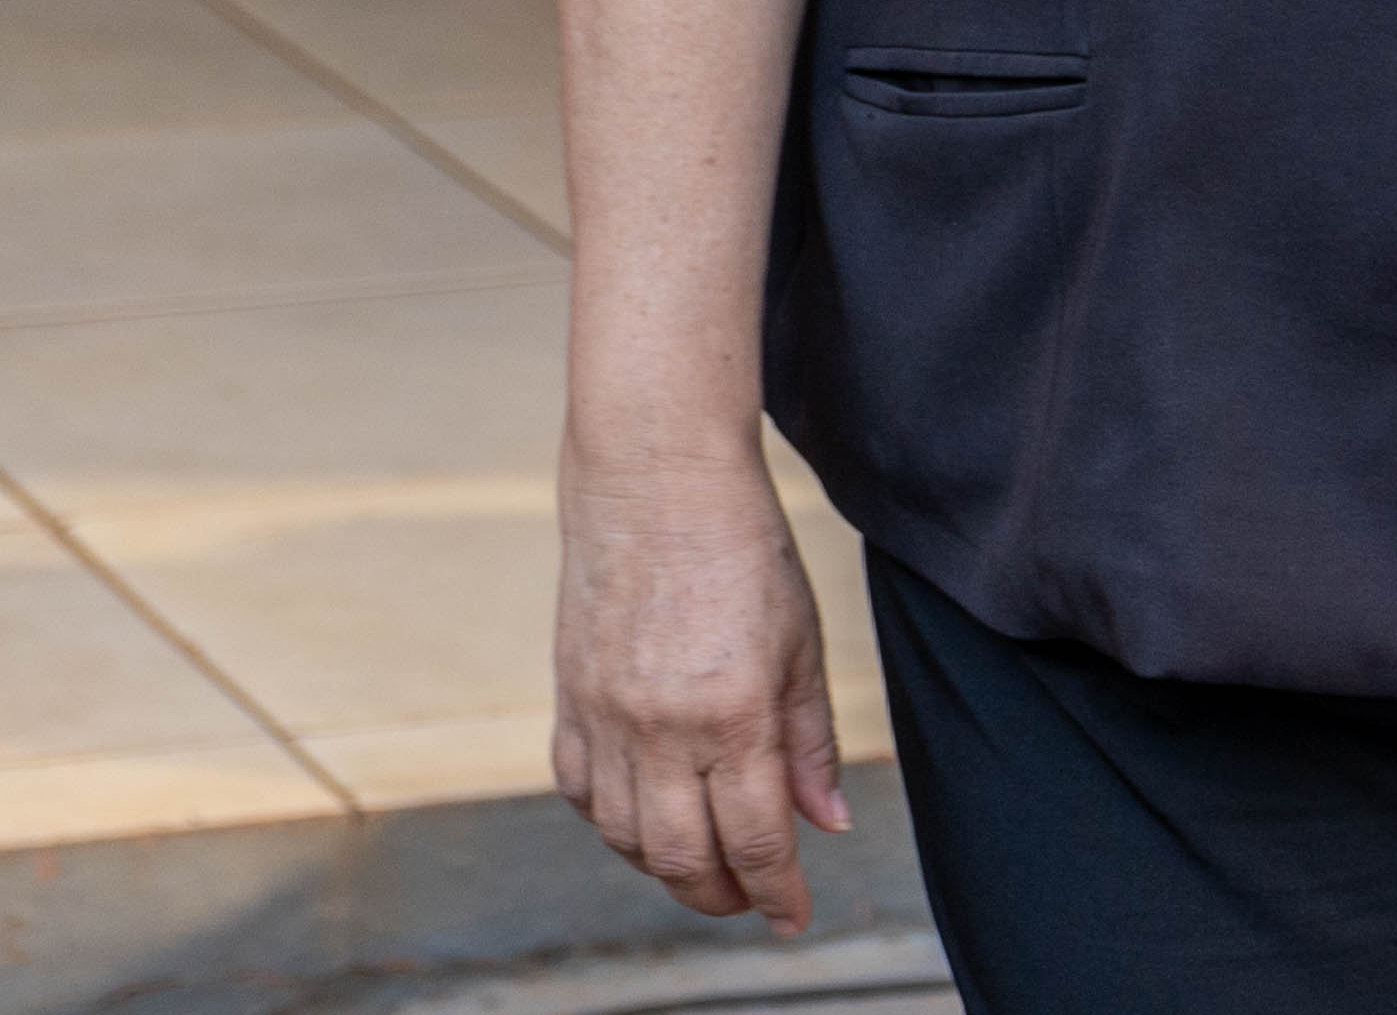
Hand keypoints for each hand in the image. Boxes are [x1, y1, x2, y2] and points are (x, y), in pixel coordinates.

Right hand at [550, 463, 848, 930]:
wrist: (654, 477)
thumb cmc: (743, 547)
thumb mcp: (802, 642)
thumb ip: (811, 742)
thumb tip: (827, 823)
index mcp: (734, 713)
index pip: (757, 841)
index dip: (778, 895)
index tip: (794, 920)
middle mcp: (661, 727)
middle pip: (682, 859)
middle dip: (721, 896)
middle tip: (750, 897)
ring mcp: (604, 716)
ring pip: (625, 837)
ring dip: (667, 865)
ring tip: (704, 859)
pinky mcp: (569, 697)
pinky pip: (581, 793)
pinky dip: (613, 821)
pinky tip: (645, 812)